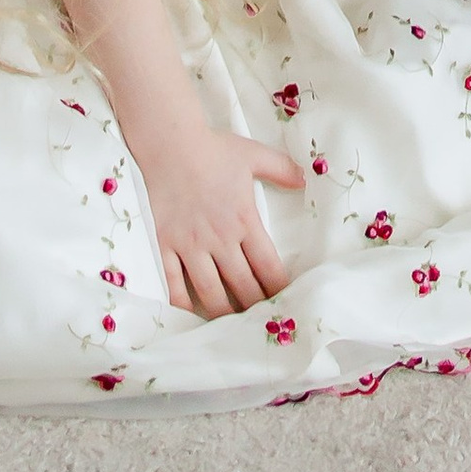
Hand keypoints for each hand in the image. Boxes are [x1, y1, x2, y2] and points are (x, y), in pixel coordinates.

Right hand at [134, 118, 304, 317]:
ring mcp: (191, 246)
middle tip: (260, 322)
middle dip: (254, 308)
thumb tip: (305, 180)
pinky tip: (191, 317)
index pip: (268, 267)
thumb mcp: (253, 155)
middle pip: (243, 287)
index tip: (286, 301)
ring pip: (211, 293)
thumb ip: (281, 169)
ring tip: (232, 328)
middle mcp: (220, 239)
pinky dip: (183, 305)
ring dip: (224, 314)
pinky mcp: (165, 247)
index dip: (279, 289)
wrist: (170, 144)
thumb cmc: (213, 150)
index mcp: (245, 220)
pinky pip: (174, 285)